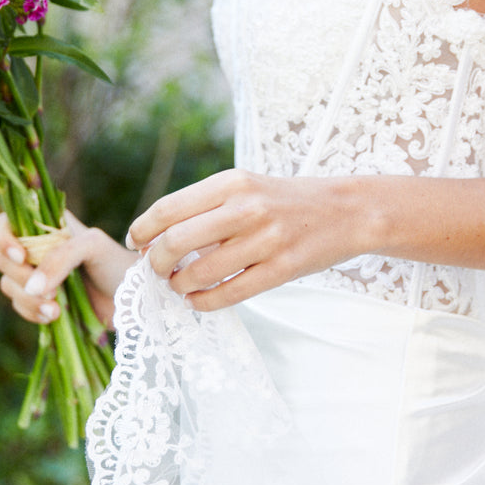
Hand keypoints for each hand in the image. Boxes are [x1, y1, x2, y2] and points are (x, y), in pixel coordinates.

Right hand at [0, 209, 136, 328]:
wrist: (135, 300)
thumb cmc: (116, 263)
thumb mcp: (92, 246)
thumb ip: (61, 257)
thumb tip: (33, 286)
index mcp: (47, 226)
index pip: (7, 223)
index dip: (5, 239)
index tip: (21, 257)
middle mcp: (37, 249)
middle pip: (3, 259)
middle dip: (21, 278)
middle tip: (49, 292)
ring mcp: (38, 277)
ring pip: (9, 286)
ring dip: (28, 300)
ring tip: (56, 310)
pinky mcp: (42, 302)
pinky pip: (21, 307)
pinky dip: (32, 313)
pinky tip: (54, 317)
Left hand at [128, 169, 358, 310]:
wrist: (347, 211)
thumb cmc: (285, 201)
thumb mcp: (246, 187)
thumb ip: (205, 207)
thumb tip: (155, 239)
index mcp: (232, 182)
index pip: (169, 209)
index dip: (143, 230)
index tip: (137, 244)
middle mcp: (247, 208)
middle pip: (177, 242)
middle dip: (156, 263)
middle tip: (156, 270)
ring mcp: (266, 240)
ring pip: (200, 272)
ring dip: (178, 285)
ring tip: (178, 285)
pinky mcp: (282, 270)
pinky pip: (228, 294)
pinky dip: (203, 302)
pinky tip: (198, 299)